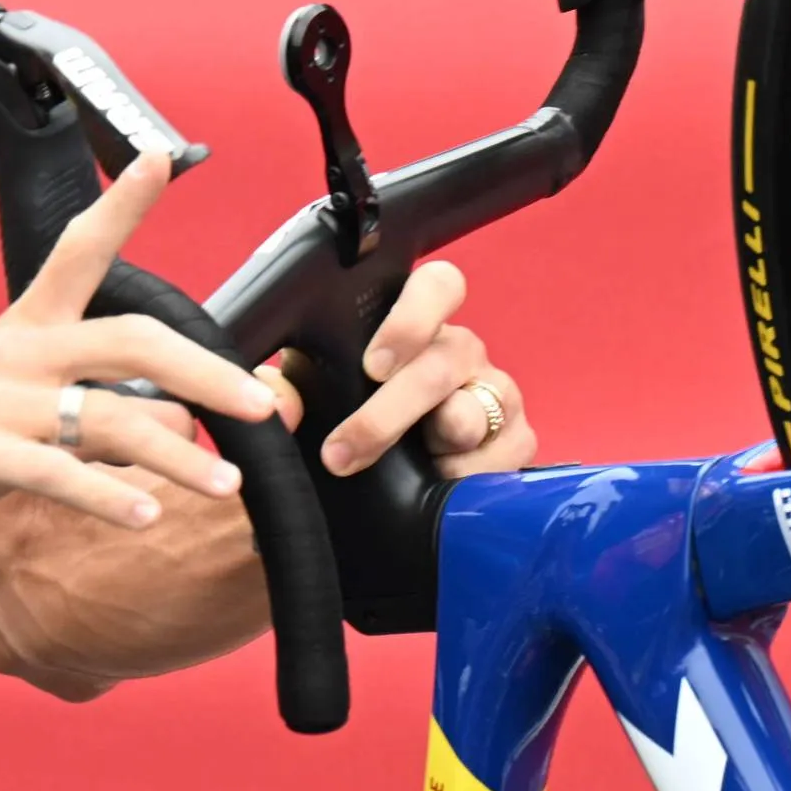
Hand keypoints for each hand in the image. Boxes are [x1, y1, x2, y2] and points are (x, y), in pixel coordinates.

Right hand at [0, 157, 276, 552]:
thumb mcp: (3, 407)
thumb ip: (86, 412)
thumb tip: (175, 429)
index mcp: (20, 331)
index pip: (76, 250)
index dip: (121, 204)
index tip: (162, 159)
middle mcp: (11, 354)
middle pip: (130, 340)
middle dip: (206, 371)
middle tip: (261, 405)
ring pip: (107, 419)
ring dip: (176, 454)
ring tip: (226, 485)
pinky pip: (56, 471)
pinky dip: (108, 495)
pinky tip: (146, 516)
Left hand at [256, 260, 539, 483]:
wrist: (373, 504)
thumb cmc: (346, 430)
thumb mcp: (310, 405)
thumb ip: (284, 393)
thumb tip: (274, 401)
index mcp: (413, 328)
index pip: (438, 286)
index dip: (412, 316)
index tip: (372, 365)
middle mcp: (460, 353)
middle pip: (447, 357)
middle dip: (392, 410)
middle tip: (346, 450)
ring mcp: (495, 395)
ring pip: (474, 409)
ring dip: (434, 443)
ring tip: (408, 468)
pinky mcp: (516, 442)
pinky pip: (504, 453)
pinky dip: (465, 474)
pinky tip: (440, 483)